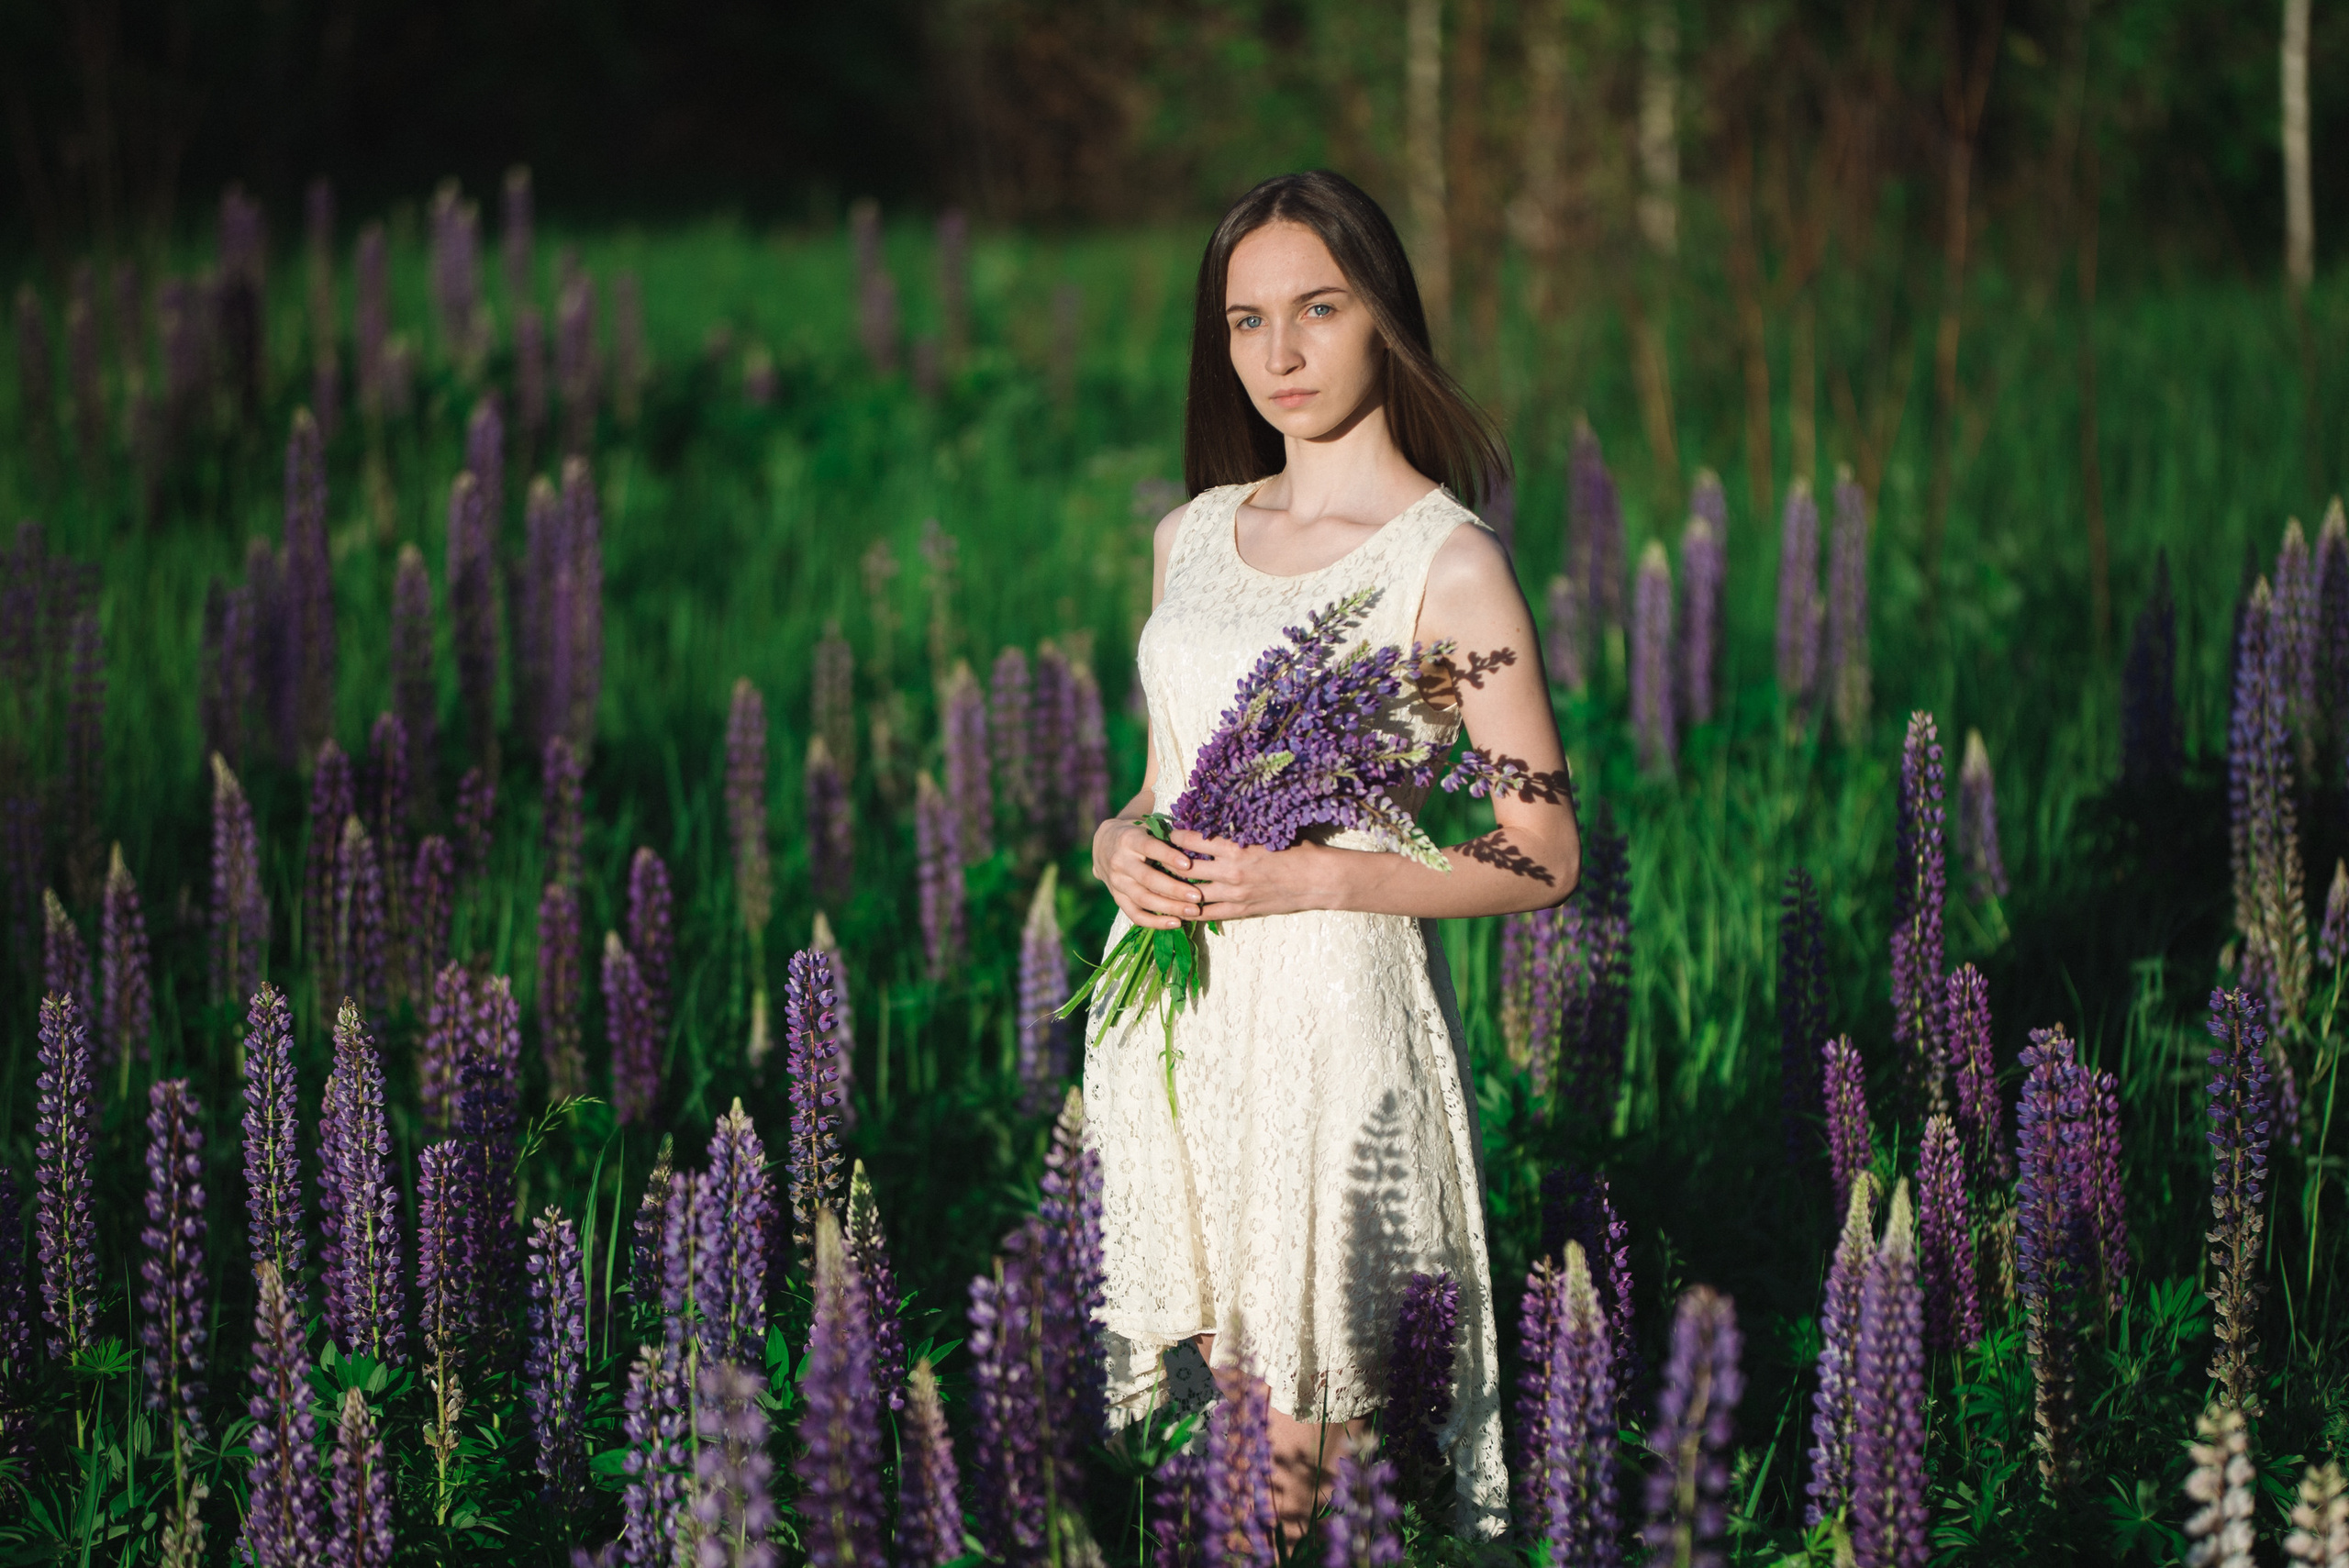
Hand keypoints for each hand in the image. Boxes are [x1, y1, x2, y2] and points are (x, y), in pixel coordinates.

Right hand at [1093, 819, 1205, 930]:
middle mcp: (1120, 861)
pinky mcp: (1117, 898)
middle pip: (1148, 879)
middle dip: (1175, 889)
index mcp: (1129, 839)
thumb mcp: (1148, 827)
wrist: (1104, 845)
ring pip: (1143, 899)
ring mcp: (1116, 882)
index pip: (1150, 848)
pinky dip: (1155, 922)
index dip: (1168, 856)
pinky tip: (1176, 923)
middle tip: (1198, 896)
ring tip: (1193, 912)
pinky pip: (1135, 914)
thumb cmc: (1138, 833)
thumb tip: (1198, 849)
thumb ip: (1167, 837)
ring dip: (1170, 907)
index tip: (1188, 864)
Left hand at [1168, 830, 1336, 921]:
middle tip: (1157, 857)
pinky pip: (1208, 914)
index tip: (1168, 832)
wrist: (1317, 879)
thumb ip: (1240, 828)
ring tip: (1162, 882)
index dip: (1176, 835)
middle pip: (1186, 867)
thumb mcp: (1266, 831)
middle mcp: (1230, 871)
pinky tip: (1179, 907)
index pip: (1193, 840)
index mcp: (1235, 847)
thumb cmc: (1296, 849)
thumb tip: (1218, 817)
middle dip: (1169, 862)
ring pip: (1192, 892)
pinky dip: (1191, 911)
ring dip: (1176, 888)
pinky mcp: (1241, 909)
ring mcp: (1234, 893)